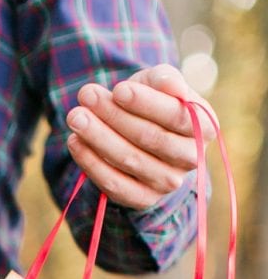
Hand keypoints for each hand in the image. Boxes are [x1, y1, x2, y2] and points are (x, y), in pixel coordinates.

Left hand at [65, 64, 213, 209]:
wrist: (147, 138)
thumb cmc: (154, 103)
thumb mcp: (160, 84)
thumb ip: (165, 79)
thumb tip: (170, 84)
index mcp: (204, 127)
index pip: (176, 115)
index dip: (146, 103)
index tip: (118, 89)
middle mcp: (191, 158)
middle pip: (149, 137)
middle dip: (114, 116)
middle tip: (86, 96)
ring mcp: (167, 182)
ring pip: (128, 160)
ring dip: (98, 137)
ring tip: (75, 116)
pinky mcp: (142, 199)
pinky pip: (113, 183)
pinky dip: (91, 163)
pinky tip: (75, 142)